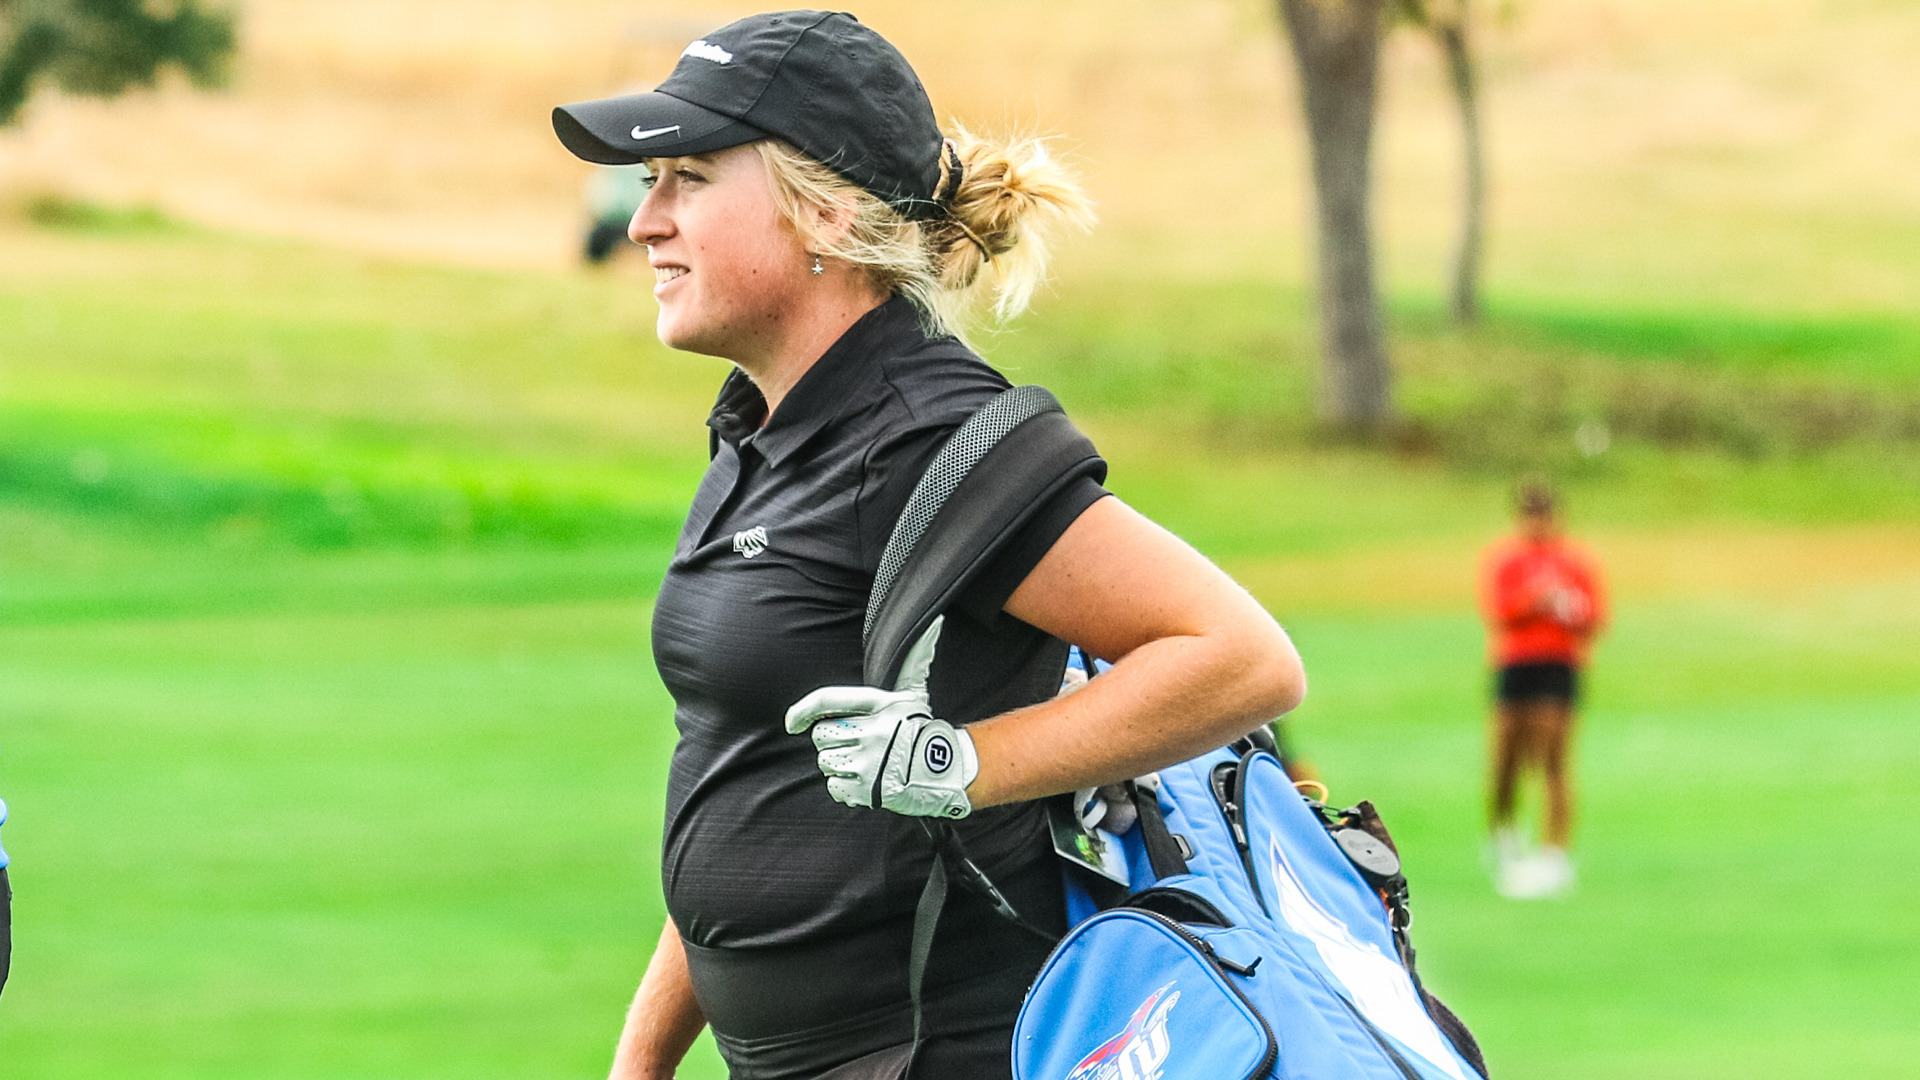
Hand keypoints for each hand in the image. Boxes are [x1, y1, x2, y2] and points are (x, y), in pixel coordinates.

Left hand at [784, 618, 978, 818]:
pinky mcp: (865, 789)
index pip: (826, 702)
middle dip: (831, 740)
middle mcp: (870, 732)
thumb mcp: (915, 691)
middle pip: (821, 736)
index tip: (791, 723)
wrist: (944, 771)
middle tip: (854, 742)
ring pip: (825, 761)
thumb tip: (935, 622)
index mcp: (877, 705)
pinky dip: (843, 787)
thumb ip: (916, 658)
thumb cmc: (922, 727)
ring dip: (838, 764)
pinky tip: (863, 780)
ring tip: (863, 761)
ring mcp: (867, 762)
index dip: (802, 710)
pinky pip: (833, 786)